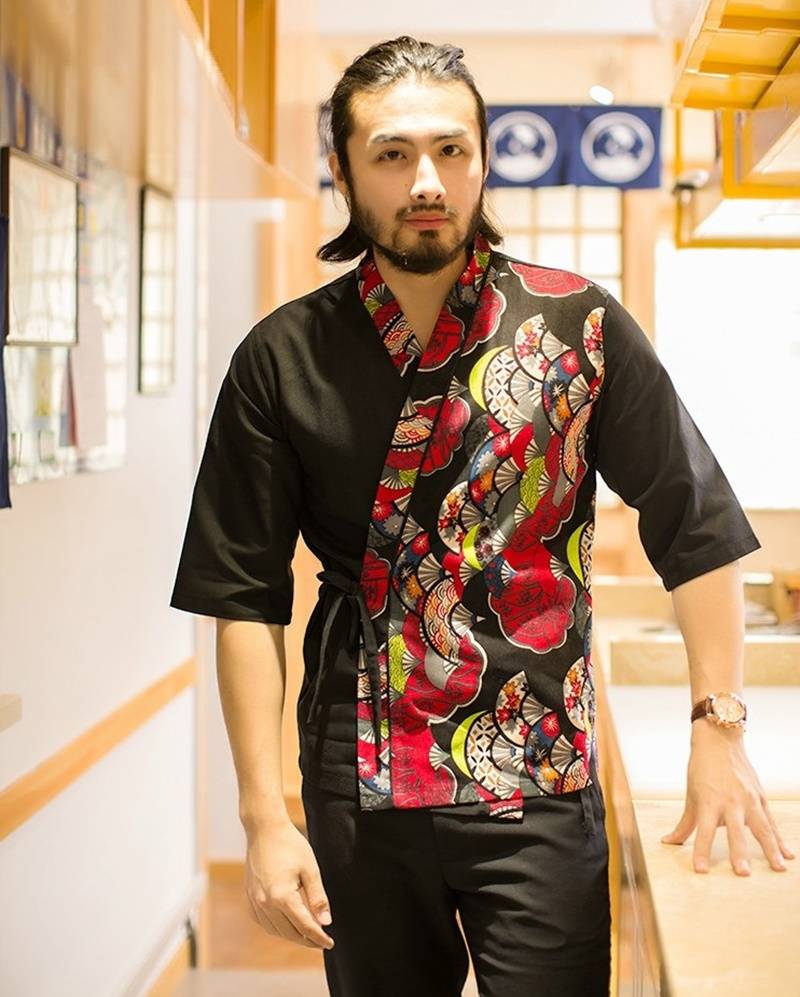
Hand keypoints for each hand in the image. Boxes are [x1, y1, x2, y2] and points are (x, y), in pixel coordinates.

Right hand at [244, 818, 334, 949]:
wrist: (264, 829)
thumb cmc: (290, 845)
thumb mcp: (310, 869)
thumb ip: (318, 898)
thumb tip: (325, 922)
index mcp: (282, 897)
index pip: (305, 927)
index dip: (319, 937)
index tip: (330, 943)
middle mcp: (266, 903)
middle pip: (289, 933)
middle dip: (306, 940)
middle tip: (321, 941)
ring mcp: (255, 901)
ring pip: (275, 930)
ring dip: (291, 935)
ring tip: (306, 933)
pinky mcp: (250, 896)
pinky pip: (263, 921)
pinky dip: (275, 927)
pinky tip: (285, 923)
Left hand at [660, 721, 795, 874]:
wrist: (719, 741)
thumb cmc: (701, 769)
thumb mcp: (691, 795)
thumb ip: (685, 823)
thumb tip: (668, 842)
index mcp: (709, 801)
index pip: (704, 831)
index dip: (701, 850)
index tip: (701, 870)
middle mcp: (730, 801)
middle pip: (735, 831)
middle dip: (739, 852)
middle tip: (742, 873)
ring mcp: (748, 798)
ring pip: (761, 827)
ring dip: (770, 849)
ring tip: (778, 868)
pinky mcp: (760, 796)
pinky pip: (771, 821)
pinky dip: (779, 839)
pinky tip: (787, 855)